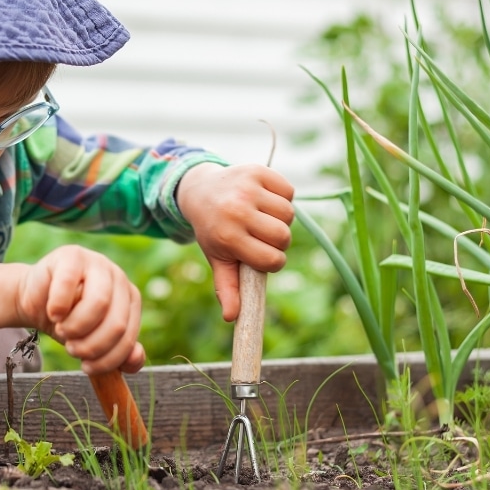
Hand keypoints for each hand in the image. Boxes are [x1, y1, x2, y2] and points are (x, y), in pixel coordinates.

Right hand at [15, 245, 145, 374]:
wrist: (36, 299)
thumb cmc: (68, 321)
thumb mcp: (94, 340)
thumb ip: (118, 355)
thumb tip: (135, 359)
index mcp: (130, 299)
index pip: (128, 337)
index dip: (108, 359)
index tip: (87, 367)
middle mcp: (119, 278)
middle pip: (117, 323)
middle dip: (92, 345)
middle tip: (72, 349)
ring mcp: (97, 263)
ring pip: (99, 303)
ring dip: (76, 327)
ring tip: (62, 329)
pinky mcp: (72, 255)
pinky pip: (68, 284)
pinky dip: (58, 306)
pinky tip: (53, 313)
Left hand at [176, 163, 294, 321]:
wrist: (200, 191)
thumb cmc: (214, 230)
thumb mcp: (218, 258)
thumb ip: (227, 288)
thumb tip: (232, 318)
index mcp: (228, 238)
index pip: (272, 260)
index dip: (273, 261)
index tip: (263, 256)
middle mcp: (237, 212)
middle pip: (283, 236)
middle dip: (278, 240)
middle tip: (262, 235)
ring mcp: (246, 189)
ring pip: (288, 214)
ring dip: (281, 218)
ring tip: (262, 216)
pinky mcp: (256, 171)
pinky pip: (288, 190)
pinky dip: (282, 197)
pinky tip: (265, 200)